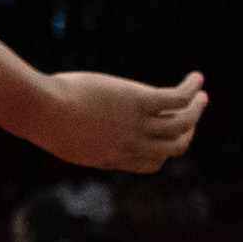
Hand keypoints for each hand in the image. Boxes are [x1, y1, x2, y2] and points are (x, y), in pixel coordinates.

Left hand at [27, 67, 205, 172]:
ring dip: (196, 110)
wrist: (41, 111)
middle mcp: (132, 146)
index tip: (165, 139)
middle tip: (192, 116)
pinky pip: (176, 98)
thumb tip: (76, 133)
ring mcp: (138, 125)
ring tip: (201, 96)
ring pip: (182, 123)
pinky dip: (190, 89)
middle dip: (187, 132)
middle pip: (174, 146)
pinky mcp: (139, 102)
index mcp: (114, 158)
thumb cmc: (42, 121)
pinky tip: (196, 78)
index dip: (163, 152)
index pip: (151, 162)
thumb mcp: (64, 140)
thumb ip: (82, 141)